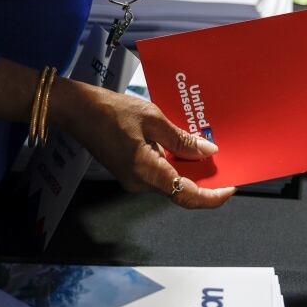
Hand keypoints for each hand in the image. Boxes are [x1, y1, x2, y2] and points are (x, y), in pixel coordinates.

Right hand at [51, 78, 235, 208]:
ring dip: (192, 171)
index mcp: (146, 171)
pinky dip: (177, 165)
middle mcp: (139, 182)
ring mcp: (134, 180)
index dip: (212, 197)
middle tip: (226, 165)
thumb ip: (182, 140)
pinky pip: (161, 174)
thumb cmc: (111, 110)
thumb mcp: (153, 119)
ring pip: (172, 183)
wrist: (76, 110)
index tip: (230, 188)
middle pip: (182, 191)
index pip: (186, 196)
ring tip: (208, 151)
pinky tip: (186, 149)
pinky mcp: (131, 173)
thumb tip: (209, 152)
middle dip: (206, 181)